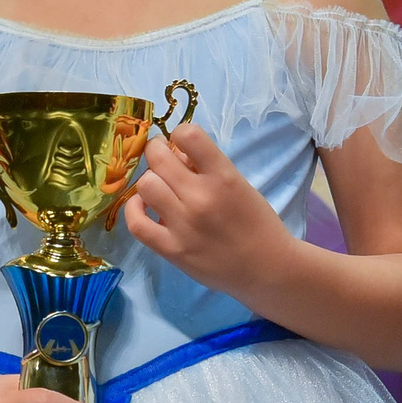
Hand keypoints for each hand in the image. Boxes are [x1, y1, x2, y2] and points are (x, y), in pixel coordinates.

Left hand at [123, 122, 293, 296]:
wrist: (267, 269)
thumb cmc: (257, 223)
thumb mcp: (239, 184)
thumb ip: (207, 167)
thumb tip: (175, 154)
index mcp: (224, 177)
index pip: (189, 135)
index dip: (180, 134)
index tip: (181, 144)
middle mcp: (201, 197)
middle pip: (158, 158)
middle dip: (157, 151)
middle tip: (163, 160)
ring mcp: (183, 225)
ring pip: (145, 185)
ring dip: (150, 181)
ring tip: (160, 187)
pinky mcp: (172, 250)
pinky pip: (137, 224)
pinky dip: (134, 209)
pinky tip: (144, 206)